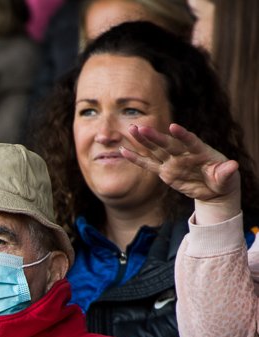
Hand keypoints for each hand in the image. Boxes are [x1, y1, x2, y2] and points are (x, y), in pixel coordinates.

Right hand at [122, 123, 241, 221]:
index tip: (173, 127)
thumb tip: (233, 166)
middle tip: (141, 127)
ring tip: (131, 129)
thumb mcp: (227, 177)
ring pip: (155, 150)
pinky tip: (124, 150)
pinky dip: (136, 158)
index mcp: (200, 151)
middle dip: (154, 136)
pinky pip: (148, 164)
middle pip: (167, 144)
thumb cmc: (223, 180)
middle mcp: (184, 154)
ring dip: (143, 140)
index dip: (182, 134)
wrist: (214, 188)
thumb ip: (226, 171)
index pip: (190, 141)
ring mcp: (173, 162)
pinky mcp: (165, 172)